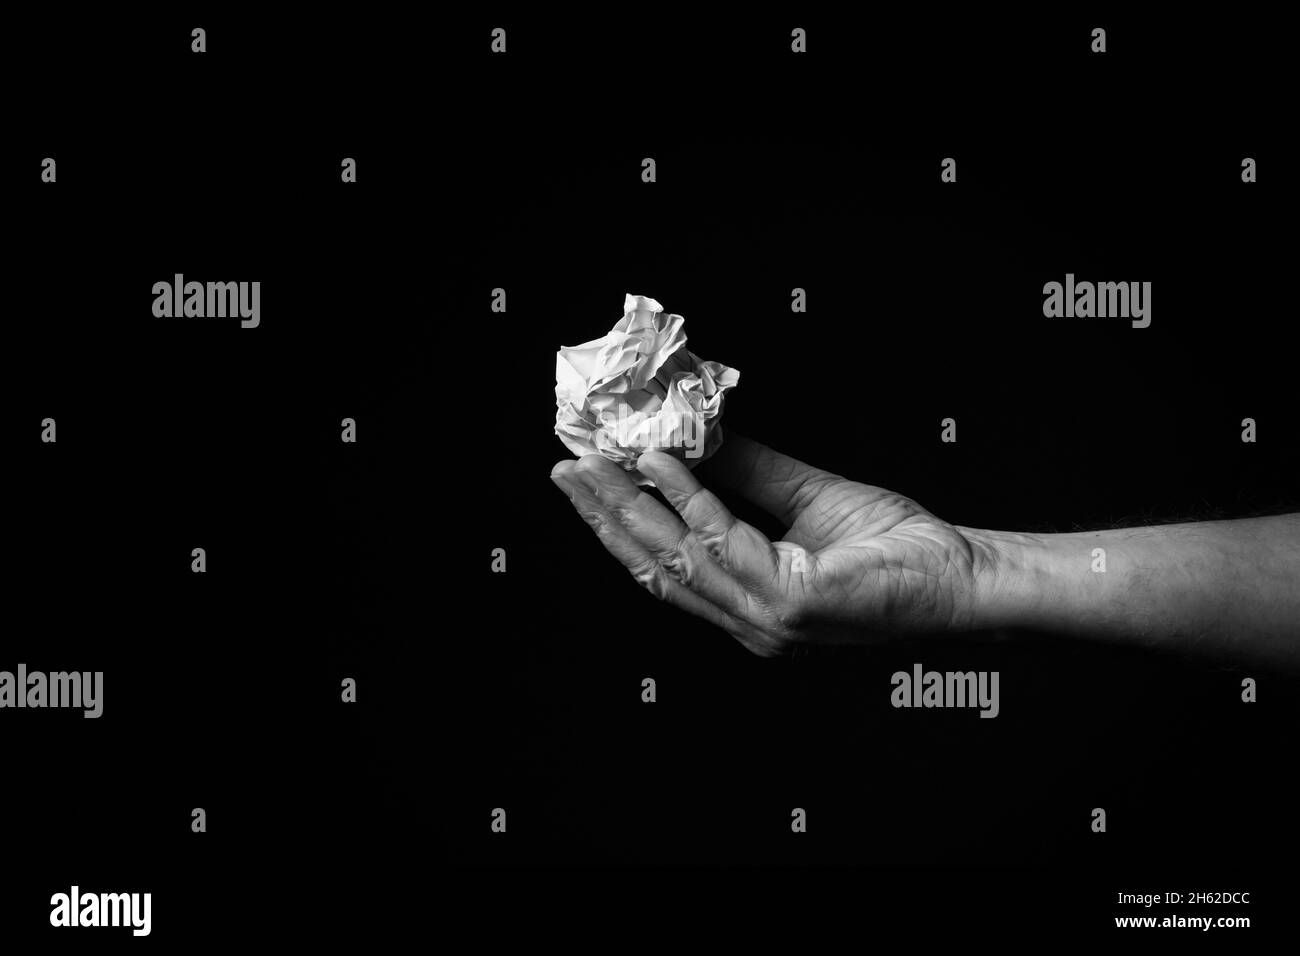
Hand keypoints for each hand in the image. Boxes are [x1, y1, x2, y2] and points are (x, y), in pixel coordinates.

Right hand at [550, 432, 993, 655]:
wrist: (963, 576)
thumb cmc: (896, 546)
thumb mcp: (805, 498)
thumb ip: (747, 474)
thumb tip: (692, 436)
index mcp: (747, 603)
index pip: (666, 565)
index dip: (620, 521)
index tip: (587, 476)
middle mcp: (747, 621)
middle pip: (654, 567)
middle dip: (603, 516)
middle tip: (564, 470)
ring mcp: (764, 621)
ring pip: (674, 558)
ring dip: (627, 505)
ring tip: (596, 461)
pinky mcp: (788, 606)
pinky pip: (721, 542)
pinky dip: (685, 497)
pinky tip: (660, 461)